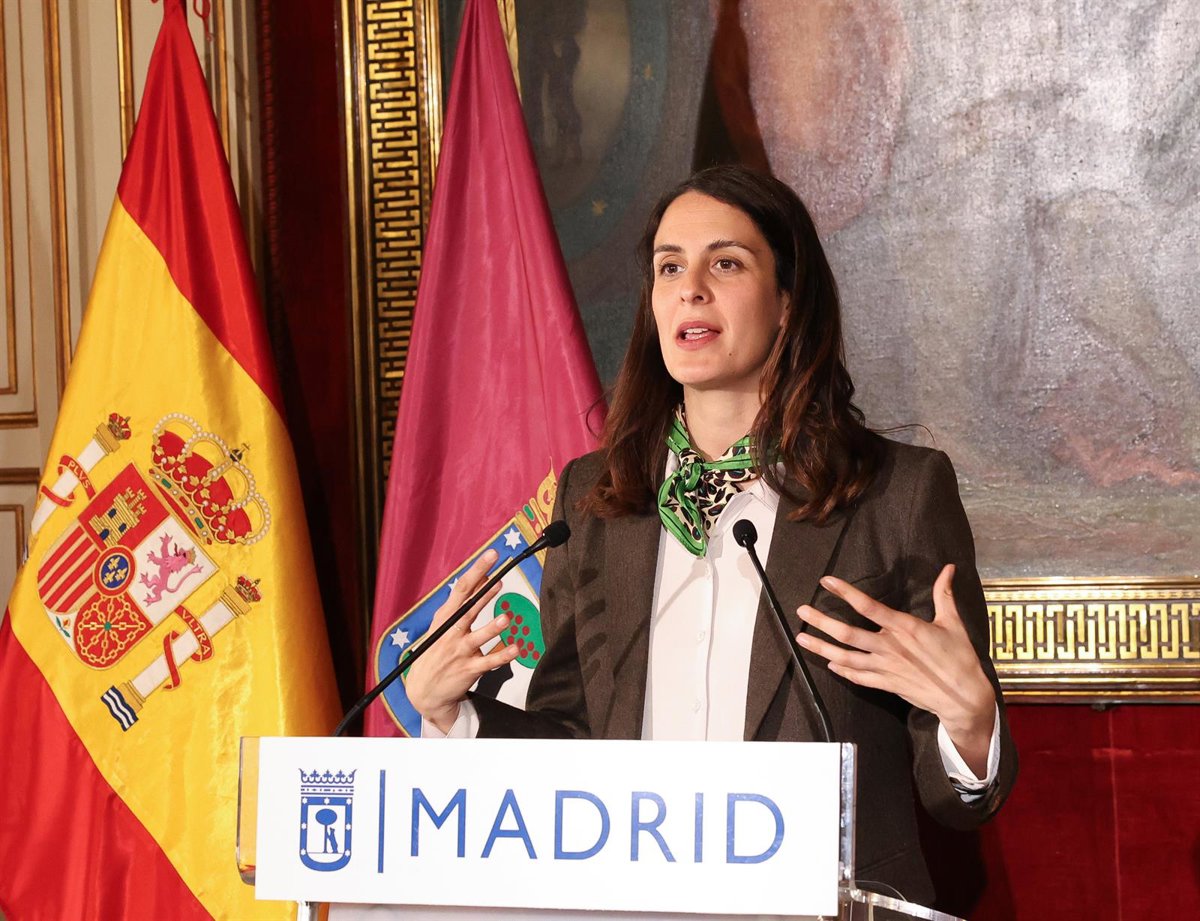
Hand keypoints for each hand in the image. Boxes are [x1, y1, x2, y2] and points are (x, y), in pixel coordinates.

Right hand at [405, 549, 519, 732]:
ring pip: (477, 638)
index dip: (477, 571)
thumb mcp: (444, 623)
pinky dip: (502, 656)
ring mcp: (459, 652)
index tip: (491, 555)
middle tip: (499, 577)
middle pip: (468, 608)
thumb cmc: (437, 649)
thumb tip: (484, 576)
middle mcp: (451, 632)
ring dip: (491, 629)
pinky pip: (488, 663)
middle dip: (483, 592)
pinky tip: (515, 648)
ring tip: (505, 618)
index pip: (462, 589)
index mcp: (445, 617)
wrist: (424, 690)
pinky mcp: (468, 670)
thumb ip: (465, 601)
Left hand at [794, 564, 995, 775]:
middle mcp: (890, 647)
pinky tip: (830, 665)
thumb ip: (944, 595)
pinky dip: (842, 670)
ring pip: (846, 658)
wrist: (963, 697)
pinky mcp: (886, 684)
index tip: (826, 582)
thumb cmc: (960, 657)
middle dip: (822, 622)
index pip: (868, 607)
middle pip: (847, 634)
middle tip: (802, 611)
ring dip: (822, 648)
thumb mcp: (953, 623)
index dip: (846, 593)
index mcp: (904, 628)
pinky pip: (858, 677)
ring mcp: (885, 668)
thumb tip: (949, 568)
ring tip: (802, 639)